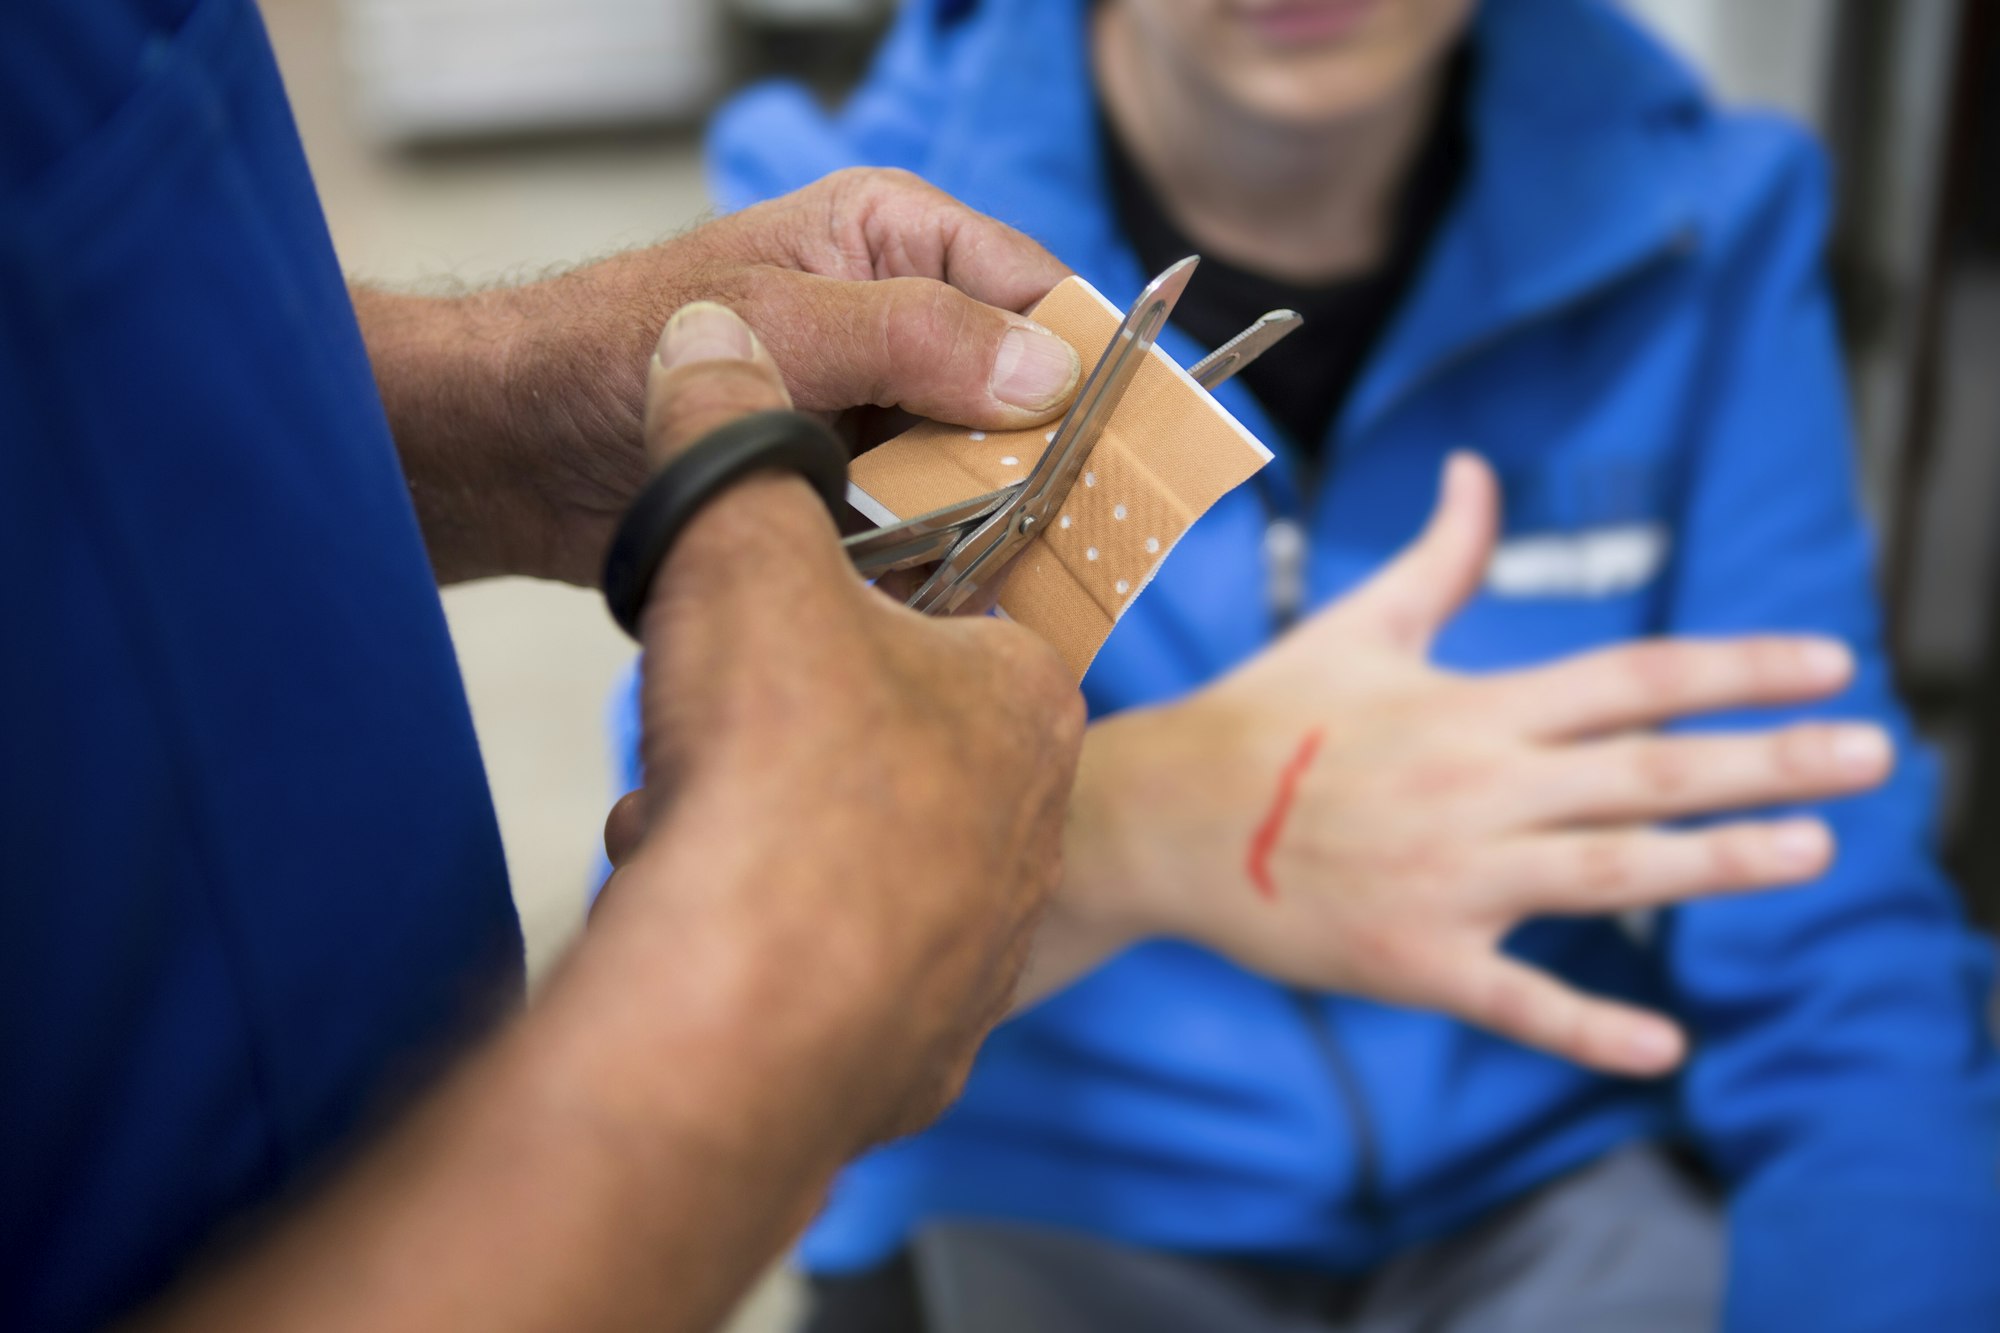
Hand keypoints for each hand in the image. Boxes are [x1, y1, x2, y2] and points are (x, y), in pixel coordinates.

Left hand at [360, 168, 1080, 584]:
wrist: (509, 451)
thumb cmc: (608, 351)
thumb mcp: (777, 328)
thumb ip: (915, 341)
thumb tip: (1047, 372)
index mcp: (895, 238)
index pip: (1037, 290)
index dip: (1093, 363)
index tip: (1142, 442)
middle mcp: (900, 321)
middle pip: (1024, 390)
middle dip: (1050, 457)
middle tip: (1085, 531)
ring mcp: (874, 411)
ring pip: (982, 467)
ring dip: (994, 521)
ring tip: (1020, 575)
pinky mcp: (846, 488)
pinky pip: (927, 524)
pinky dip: (940, 562)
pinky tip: (948, 597)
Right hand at [595, 301, 1085, 1147]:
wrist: (745, 1009)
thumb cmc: (781, 772)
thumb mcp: (744, 543)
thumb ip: (730, 429)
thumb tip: (710, 338)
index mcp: (1025, 700)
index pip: (960, 612)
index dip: (852, 597)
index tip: (777, 615)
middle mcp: (1030, 830)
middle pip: (889, 738)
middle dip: (781, 726)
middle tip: (713, 728)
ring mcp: (980, 948)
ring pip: (849, 854)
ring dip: (755, 828)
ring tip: (689, 820)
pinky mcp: (915, 1043)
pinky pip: (830, 964)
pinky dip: (757, 929)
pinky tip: (698, 908)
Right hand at [1049, 454, 1892, 1076]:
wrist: (1157, 816)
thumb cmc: (1265, 717)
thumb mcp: (1357, 627)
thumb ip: (1440, 558)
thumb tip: (1478, 469)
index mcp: (1470, 705)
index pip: (1631, 678)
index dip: (1734, 669)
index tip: (1830, 665)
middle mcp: (1472, 786)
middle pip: (1644, 769)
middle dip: (1766, 759)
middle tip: (1873, 754)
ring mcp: (1445, 878)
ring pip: (1604, 873)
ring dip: (1716, 864)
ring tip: (1817, 851)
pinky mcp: (1411, 960)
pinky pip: (1513, 999)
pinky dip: (1587, 1028)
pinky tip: (1665, 1050)